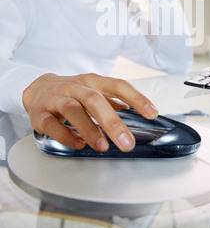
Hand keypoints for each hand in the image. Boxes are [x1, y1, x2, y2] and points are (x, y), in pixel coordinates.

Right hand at [23, 73, 158, 151]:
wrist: (38, 88)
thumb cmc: (73, 92)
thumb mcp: (94, 90)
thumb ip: (114, 101)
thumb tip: (138, 114)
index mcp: (93, 81)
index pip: (118, 85)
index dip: (136, 98)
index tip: (152, 113)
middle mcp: (76, 87)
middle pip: (95, 100)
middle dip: (112, 122)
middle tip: (127, 143)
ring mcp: (57, 99)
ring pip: (73, 110)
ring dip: (89, 129)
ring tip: (103, 146)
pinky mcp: (41, 114)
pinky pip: (52, 125)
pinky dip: (66, 136)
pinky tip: (79, 144)